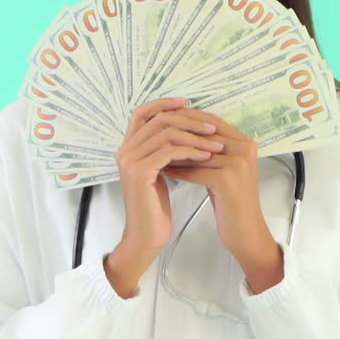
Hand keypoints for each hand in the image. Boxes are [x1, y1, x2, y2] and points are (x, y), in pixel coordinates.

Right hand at [113, 97, 225, 257]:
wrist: (146, 236)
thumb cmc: (155, 207)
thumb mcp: (160, 172)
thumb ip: (163, 150)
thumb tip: (185, 129)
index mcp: (127, 148)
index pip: (142, 113)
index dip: (164, 103)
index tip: (187, 102)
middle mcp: (124, 151)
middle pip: (158, 120)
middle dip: (189, 121)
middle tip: (213, 128)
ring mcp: (129, 161)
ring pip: (166, 133)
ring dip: (195, 136)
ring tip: (215, 145)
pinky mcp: (140, 172)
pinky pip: (169, 151)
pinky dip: (191, 151)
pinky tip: (206, 157)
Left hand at [161, 109, 273, 261]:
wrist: (246, 230)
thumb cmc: (231, 200)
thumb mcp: (225, 168)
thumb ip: (211, 149)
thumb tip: (183, 131)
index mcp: (245, 142)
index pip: (211, 120)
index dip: (187, 117)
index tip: (166, 118)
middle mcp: (244, 148)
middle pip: (203, 132)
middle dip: (177, 132)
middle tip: (154, 132)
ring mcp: (237, 163)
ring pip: (196, 151)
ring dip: (173, 151)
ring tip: (154, 150)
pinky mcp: (227, 179)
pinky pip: (194, 170)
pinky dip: (177, 170)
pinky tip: (162, 170)